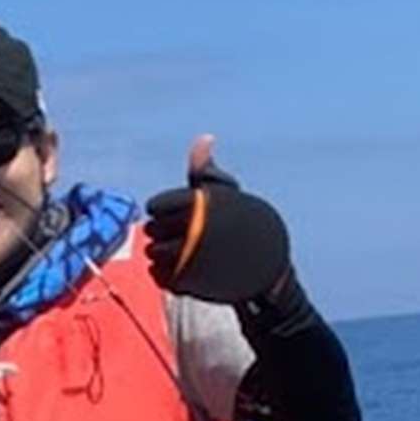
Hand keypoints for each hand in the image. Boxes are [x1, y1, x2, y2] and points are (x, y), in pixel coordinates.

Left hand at [141, 134, 293, 306]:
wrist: (266, 267)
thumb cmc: (243, 225)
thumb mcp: (229, 193)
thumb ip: (206, 171)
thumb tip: (204, 138)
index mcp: (199, 204)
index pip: (157, 206)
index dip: (162, 210)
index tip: (174, 214)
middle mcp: (194, 228)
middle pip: (153, 230)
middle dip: (159, 232)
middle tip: (176, 236)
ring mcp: (191, 257)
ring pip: (153, 254)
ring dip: (159, 255)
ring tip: (176, 254)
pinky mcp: (191, 282)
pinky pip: (160, 276)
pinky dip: (162, 274)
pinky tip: (175, 270)